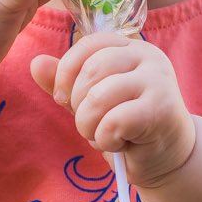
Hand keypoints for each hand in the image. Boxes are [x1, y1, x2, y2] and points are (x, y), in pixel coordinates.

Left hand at [29, 31, 196, 189]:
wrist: (166, 158)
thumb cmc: (127, 128)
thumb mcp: (92, 103)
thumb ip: (67, 83)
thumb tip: (35, 63)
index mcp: (130, 47)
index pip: (89, 43)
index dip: (67, 71)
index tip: (63, 98)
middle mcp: (148, 57)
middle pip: (92, 69)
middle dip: (77, 104)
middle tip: (89, 124)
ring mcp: (158, 80)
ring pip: (99, 96)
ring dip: (89, 125)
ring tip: (101, 136)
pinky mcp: (162, 109)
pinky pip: (114, 121)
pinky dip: (106, 139)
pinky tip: (118, 144)